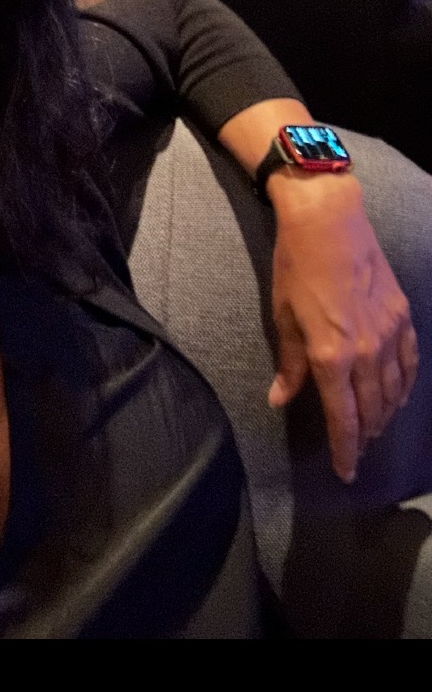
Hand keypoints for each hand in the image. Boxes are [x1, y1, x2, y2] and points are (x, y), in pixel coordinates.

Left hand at [266, 170, 417, 481]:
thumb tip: (280, 399)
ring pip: (395, 390)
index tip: (346, 472)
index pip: (344, 418)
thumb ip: (289, 364)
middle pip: (373, 410)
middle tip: (358, 454)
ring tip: (375, 430)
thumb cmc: (296, 266)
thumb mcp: (284, 317)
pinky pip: (410, 361)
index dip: (345, 450)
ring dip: (386, 415)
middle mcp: (367, 351)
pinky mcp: (402, 314)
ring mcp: (389, 332)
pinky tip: (399, 394)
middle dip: (365, 437)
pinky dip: (406, 384)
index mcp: (332, 355)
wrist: (329, 220)